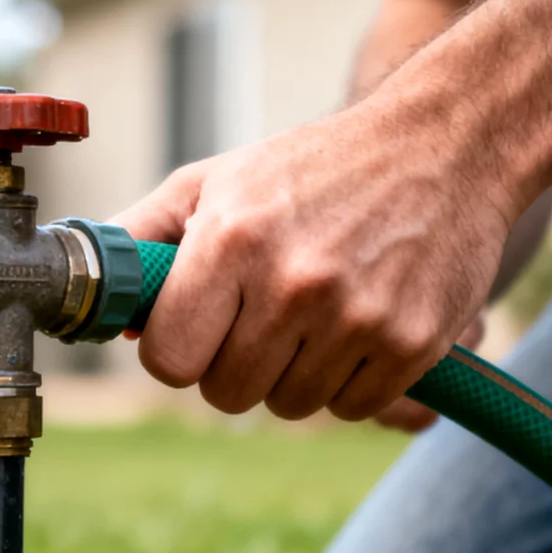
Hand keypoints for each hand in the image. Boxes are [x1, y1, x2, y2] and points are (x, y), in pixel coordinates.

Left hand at [110, 103, 517, 421]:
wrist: (448, 144)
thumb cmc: (315, 166)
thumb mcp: (215, 180)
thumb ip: (142, 237)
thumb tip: (104, 305)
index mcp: (233, 239)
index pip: (169, 361)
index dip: (178, 351)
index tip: (198, 328)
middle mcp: (293, 282)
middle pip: (225, 393)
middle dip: (234, 364)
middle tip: (262, 316)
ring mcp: (358, 317)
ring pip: (288, 405)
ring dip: (294, 373)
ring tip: (316, 311)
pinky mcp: (412, 344)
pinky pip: (351, 408)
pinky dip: (350, 380)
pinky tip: (360, 323)